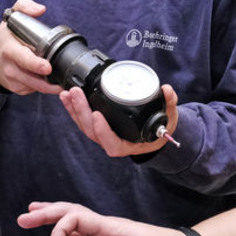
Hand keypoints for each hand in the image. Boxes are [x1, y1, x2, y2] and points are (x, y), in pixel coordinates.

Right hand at [0, 0, 63, 95]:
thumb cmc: (5, 36)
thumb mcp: (11, 17)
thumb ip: (25, 6)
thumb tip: (40, 9)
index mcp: (9, 48)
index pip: (22, 58)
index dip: (35, 64)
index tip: (48, 67)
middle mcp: (9, 66)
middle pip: (30, 78)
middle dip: (46, 82)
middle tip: (61, 82)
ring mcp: (12, 79)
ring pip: (33, 87)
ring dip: (48, 87)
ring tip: (62, 83)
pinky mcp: (16, 88)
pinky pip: (32, 90)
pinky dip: (42, 88)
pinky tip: (50, 82)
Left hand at [59, 84, 178, 156]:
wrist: (155, 133)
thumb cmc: (160, 128)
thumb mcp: (168, 117)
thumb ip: (168, 104)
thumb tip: (167, 90)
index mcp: (128, 144)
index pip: (111, 143)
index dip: (102, 131)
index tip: (97, 115)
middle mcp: (112, 142)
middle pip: (92, 131)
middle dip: (81, 111)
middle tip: (77, 92)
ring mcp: (103, 134)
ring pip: (84, 126)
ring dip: (73, 109)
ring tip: (67, 92)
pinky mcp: (97, 126)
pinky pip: (82, 120)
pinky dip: (73, 108)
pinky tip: (66, 95)